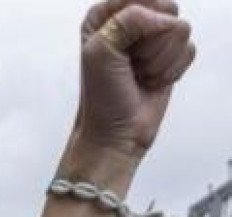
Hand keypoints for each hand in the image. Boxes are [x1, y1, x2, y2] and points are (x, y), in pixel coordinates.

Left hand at [68, 1, 194, 165]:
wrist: (117, 131)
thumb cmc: (101, 95)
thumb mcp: (100, 50)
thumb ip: (128, 19)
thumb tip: (161, 19)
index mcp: (105, 14)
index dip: (139, 18)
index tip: (124, 43)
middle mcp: (130, 21)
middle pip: (166, 7)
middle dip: (151, 40)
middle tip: (132, 61)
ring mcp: (153, 38)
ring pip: (181, 28)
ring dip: (160, 58)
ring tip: (140, 72)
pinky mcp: (173, 54)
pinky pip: (189, 49)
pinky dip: (172, 69)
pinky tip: (152, 79)